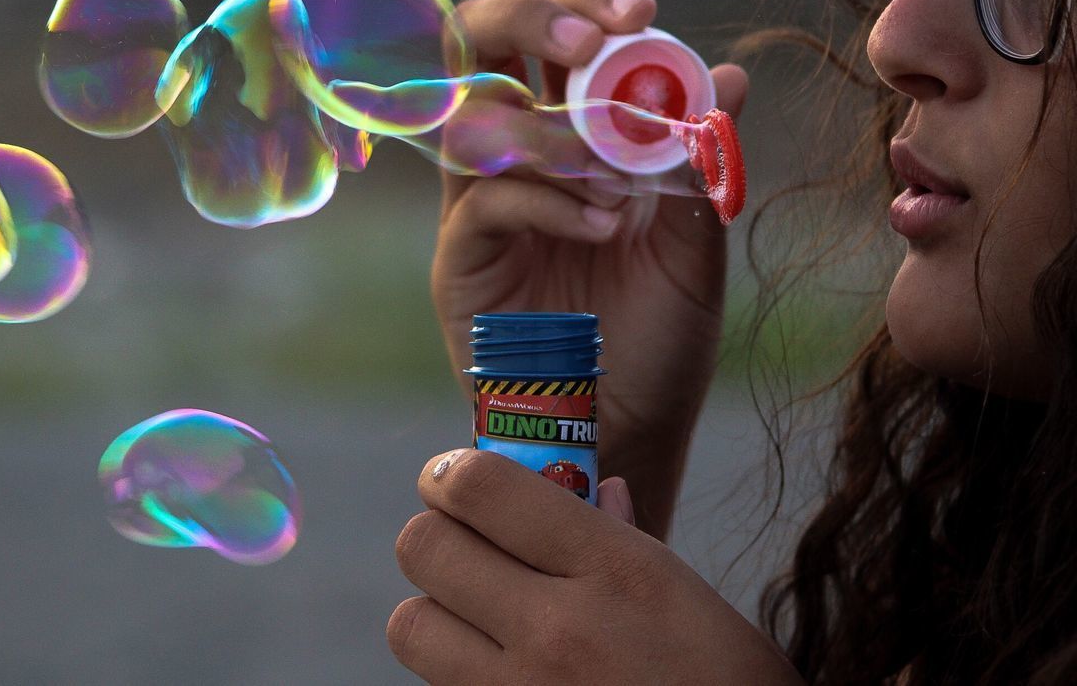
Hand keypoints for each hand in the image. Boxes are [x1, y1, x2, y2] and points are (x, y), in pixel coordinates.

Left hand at [388, 450, 802, 685]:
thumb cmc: (728, 682)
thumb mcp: (689, 597)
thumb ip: (625, 538)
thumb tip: (595, 486)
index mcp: (614, 570)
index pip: (480, 488)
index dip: (449, 474)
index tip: (452, 480)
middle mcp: (558, 628)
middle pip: (423, 547)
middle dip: (436, 535)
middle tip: (463, 545)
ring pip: (410, 624)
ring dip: (434, 612)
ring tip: (473, 617)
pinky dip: (455, 672)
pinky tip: (498, 670)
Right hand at [432, 0, 748, 534]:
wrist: (627, 428)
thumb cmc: (659, 336)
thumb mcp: (694, 242)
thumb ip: (700, 163)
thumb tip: (729, 75)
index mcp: (575, 134)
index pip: (556, 36)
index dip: (585, 2)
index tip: (640, 12)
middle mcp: (517, 155)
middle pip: (478, 42)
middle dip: (532, 20)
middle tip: (592, 44)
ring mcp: (480, 204)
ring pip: (475, 117)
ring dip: (551, 130)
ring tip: (618, 177)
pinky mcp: (461, 258)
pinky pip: (485, 200)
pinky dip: (548, 199)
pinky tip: (603, 225)